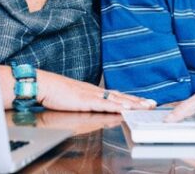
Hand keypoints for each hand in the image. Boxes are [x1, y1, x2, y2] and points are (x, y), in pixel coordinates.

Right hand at [36, 70, 155, 112]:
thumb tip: (88, 105)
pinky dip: (117, 106)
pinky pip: (104, 104)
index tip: (142, 101)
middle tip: (152, 103)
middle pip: (120, 96)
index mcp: (91, 91)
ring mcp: (90, 95)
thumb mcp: (71, 96)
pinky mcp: (85, 101)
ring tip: (146, 106)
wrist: (42, 84)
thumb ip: (82, 100)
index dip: (130, 98)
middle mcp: (94, 91)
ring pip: (116, 100)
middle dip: (137, 101)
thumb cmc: (53, 90)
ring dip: (133, 104)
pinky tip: (126, 109)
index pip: (115, 95)